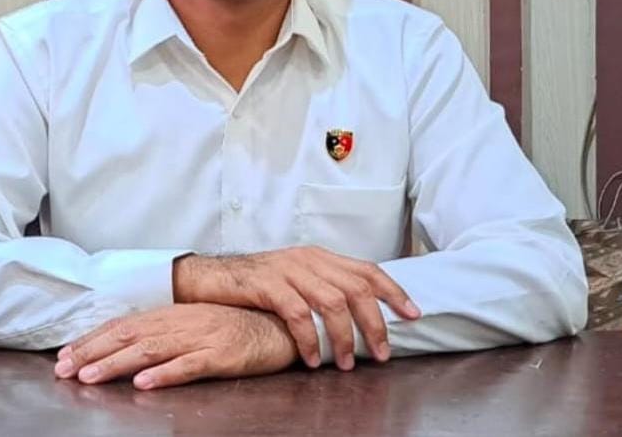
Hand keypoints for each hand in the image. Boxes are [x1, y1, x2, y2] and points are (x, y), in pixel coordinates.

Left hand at [53, 303, 297, 389]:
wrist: (279, 323)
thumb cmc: (235, 325)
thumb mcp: (194, 324)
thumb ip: (163, 333)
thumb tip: (128, 349)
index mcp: (172, 314)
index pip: (123, 325)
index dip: (92, 340)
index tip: (64, 355)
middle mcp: (181, 321)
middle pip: (129, 336)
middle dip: (93, 352)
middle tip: (63, 369)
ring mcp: (200, 336)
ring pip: (151, 350)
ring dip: (117, 364)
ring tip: (91, 377)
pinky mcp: (221, 354)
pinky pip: (190, 365)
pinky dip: (166, 373)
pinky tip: (145, 383)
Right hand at [172, 248, 420, 369]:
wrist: (208, 278)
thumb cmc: (254, 285)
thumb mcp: (294, 279)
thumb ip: (323, 289)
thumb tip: (361, 316)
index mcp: (319, 257)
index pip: (366, 270)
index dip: (393, 291)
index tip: (413, 314)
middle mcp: (307, 259)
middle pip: (356, 288)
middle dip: (374, 323)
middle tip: (380, 355)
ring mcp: (287, 269)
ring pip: (332, 301)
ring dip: (344, 337)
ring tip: (344, 364)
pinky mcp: (267, 284)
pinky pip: (297, 313)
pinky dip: (309, 339)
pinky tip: (310, 359)